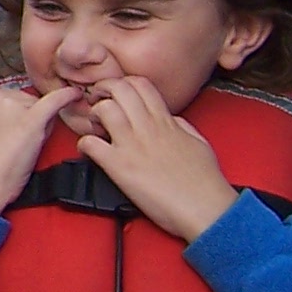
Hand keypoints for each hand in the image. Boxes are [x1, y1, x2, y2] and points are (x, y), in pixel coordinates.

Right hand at [0, 82, 83, 213]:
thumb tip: (16, 113)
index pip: (9, 96)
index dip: (17, 113)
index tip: (18, 127)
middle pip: (25, 99)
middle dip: (28, 116)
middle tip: (20, 143)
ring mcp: (12, 105)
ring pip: (38, 106)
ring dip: (39, 121)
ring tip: (27, 147)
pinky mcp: (30, 120)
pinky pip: (54, 101)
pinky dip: (67, 97)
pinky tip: (76, 96)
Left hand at [76, 77, 238, 242]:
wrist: (206, 208)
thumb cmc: (205, 182)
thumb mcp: (198, 143)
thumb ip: (181, 126)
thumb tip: (170, 119)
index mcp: (166, 121)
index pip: (140, 84)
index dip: (123, 83)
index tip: (116, 94)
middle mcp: (148, 128)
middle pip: (119, 89)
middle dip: (103, 89)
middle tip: (98, 102)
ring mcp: (133, 145)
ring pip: (104, 110)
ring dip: (93, 114)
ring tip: (95, 126)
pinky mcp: (120, 167)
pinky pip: (91, 144)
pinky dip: (84, 144)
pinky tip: (90, 151)